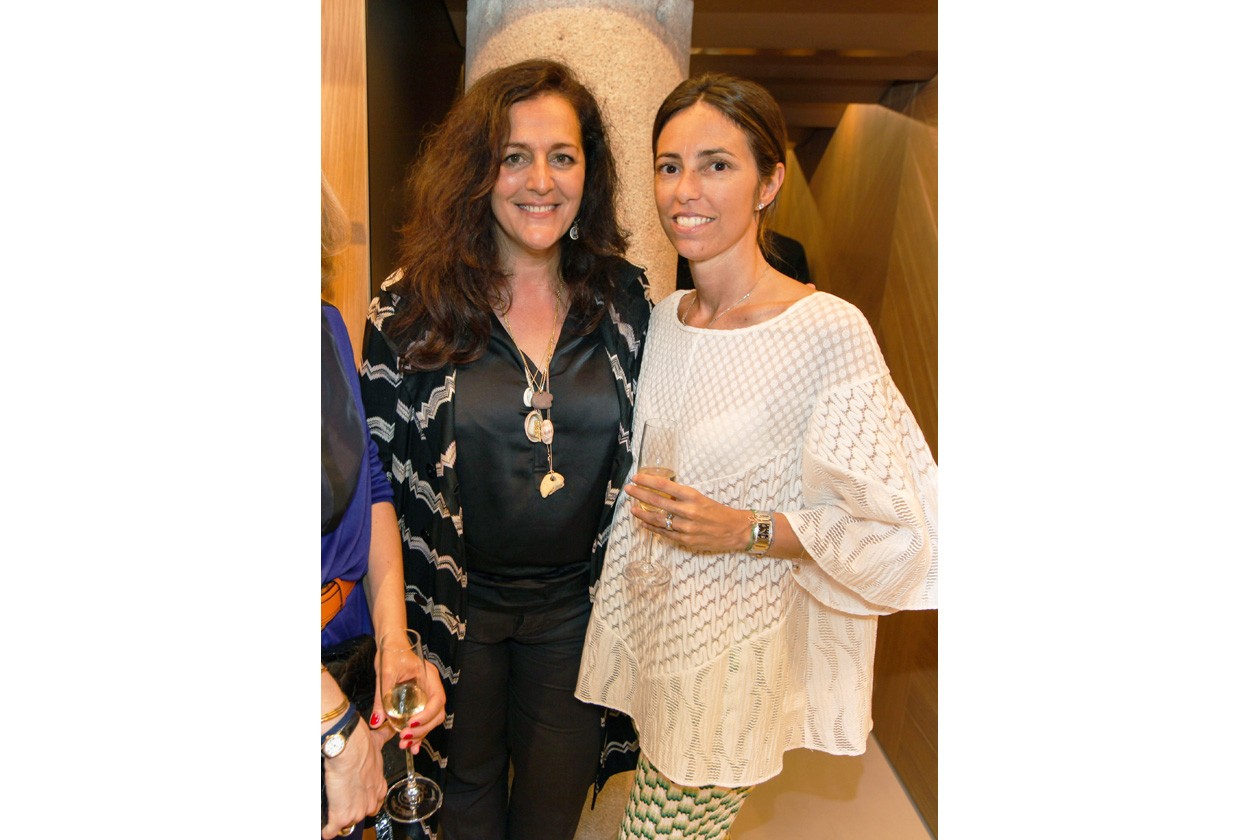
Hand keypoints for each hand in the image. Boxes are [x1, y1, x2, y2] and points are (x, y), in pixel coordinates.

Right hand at [323, 715, 384, 838]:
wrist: (349, 749)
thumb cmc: (361, 746)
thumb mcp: (377, 742)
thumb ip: (383, 738)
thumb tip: (387, 731)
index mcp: (379, 785)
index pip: (377, 801)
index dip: (367, 800)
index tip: (361, 798)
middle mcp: (371, 800)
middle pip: (364, 814)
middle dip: (355, 810)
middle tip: (345, 804)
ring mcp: (357, 810)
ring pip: (350, 822)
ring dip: (342, 819)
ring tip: (333, 813)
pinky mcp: (342, 815)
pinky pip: (333, 830)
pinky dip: (328, 831)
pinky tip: (325, 830)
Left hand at [370, 645, 445, 754]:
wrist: (390, 644)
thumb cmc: (390, 652)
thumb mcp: (384, 674)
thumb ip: (381, 698)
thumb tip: (376, 722)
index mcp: (428, 676)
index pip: (437, 699)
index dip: (427, 715)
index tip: (411, 723)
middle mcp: (431, 686)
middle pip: (437, 713)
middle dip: (423, 729)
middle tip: (405, 738)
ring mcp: (426, 694)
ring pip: (431, 719)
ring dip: (421, 734)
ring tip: (406, 745)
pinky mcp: (418, 700)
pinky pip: (422, 718)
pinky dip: (418, 731)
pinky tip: (411, 744)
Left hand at [624, 471, 748, 552]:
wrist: (735, 530)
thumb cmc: (718, 512)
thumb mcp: (700, 497)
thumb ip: (681, 496)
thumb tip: (661, 492)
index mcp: (692, 496)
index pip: (664, 485)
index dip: (647, 480)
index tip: (636, 477)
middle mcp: (688, 511)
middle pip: (657, 501)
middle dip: (640, 494)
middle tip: (629, 489)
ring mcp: (686, 527)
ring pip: (658, 520)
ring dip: (643, 513)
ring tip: (633, 508)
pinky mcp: (685, 540)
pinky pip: (664, 533)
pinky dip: (652, 527)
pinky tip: (644, 523)